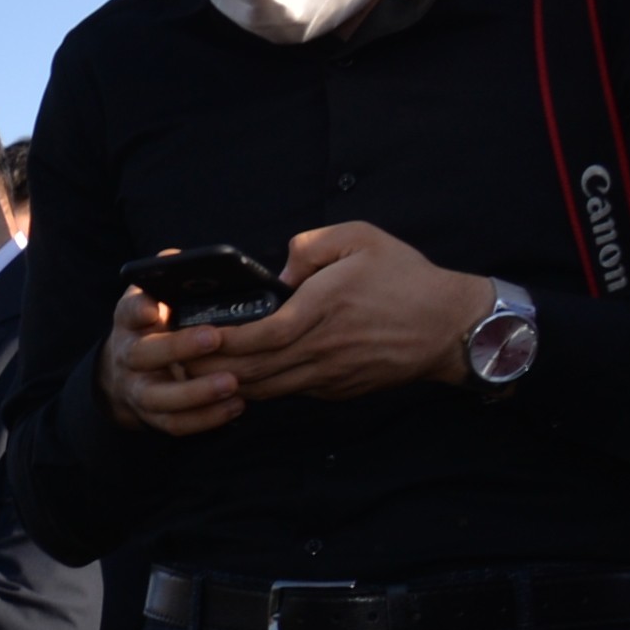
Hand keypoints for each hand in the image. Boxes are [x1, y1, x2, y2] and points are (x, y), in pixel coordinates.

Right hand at [98, 284, 245, 440]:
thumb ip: (172, 276)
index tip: (153, 308)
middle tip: (214, 339)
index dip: (138, 310)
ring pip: (159, 397)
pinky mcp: (153, 416)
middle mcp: (128, 356)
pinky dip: (205, 419)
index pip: (127, 311)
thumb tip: (186, 258)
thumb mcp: (159, 295)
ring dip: (195, 393)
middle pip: (143, 355)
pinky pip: (175, 424)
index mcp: (130, 320)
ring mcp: (138, 389)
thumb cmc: (161, 323)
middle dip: (177, 348)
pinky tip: (236, 406)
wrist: (131, 371)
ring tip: (232, 383)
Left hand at [212, 225, 493, 405]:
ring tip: (198, 372)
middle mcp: (321, 348)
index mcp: (323, 309)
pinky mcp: (337, 389)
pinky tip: (240, 377)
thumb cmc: (406, 278)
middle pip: (253, 369)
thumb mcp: (361, 238)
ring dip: (230, 382)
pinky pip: (288, 391)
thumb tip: (278, 268)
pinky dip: (260, 388)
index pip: (260, 334)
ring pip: (267, 388)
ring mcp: (329, 375)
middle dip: (211, 368)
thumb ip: (311, 245)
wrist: (450, 326)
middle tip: (179, 359)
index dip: (222, 340)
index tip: (193, 335)